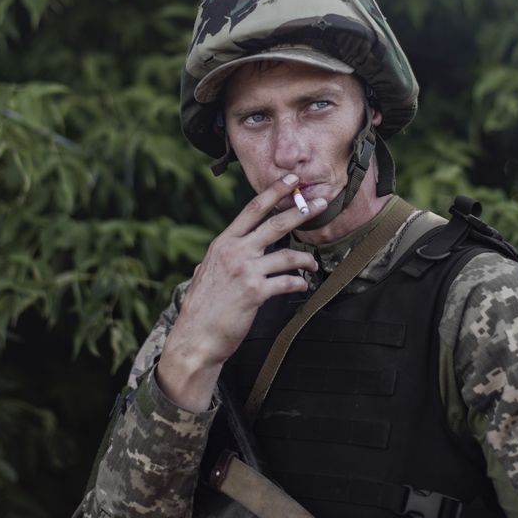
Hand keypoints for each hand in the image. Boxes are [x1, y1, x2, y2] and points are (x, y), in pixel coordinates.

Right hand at [156, 173, 326, 410]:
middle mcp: (234, 252)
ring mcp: (245, 271)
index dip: (274, 192)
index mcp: (223, 243)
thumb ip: (219, 258)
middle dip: (302, 211)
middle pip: (275, 223)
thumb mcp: (205, 272)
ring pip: (287, 255)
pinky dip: (298, 283)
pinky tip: (302, 286)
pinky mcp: (255, 292)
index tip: (292, 180)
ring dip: (306, 258)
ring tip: (313, 263)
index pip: (252, 209)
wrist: (195, 337)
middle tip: (322, 203)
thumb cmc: (201, 307)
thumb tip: (220, 252)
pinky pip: (287, 282)